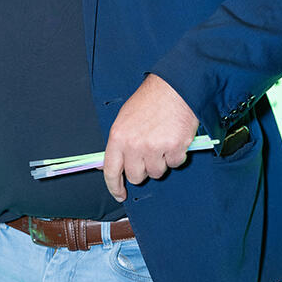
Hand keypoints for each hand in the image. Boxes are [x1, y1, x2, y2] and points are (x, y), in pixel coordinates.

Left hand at [102, 74, 198, 201]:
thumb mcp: (124, 119)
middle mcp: (134, 145)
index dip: (114, 187)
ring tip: (162, 141)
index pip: (110, 171)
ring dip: (161, 161)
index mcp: (118, 137)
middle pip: (136, 176)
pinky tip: (174, 138)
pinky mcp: (175, 148)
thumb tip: (105, 165)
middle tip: (149, 153)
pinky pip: (175, 164)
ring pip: (157, 172)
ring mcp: (155, 148)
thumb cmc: (149, 101)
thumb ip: (117, 144)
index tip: (120, 194)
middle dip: (143, 170)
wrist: (174, 87)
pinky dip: (176, 155)